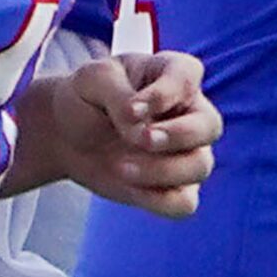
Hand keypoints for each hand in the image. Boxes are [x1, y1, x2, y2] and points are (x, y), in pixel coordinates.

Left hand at [37, 51, 217, 215]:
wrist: (66, 134)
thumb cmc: (87, 97)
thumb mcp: (92, 80)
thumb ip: (118, 94)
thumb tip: (139, 124)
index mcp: (174, 74)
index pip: (189, 75)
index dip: (166, 93)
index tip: (131, 108)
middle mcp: (189, 111)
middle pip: (209, 126)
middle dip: (177, 136)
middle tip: (141, 139)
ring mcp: (187, 151)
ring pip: (200, 167)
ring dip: (161, 171)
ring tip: (120, 166)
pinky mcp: (175, 186)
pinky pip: (185, 202)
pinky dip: (159, 200)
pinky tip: (130, 188)